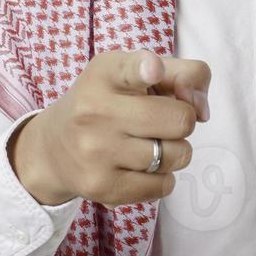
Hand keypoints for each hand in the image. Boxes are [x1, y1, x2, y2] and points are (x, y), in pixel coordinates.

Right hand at [9, 49, 211, 207]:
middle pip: (181, 119)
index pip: (130, 68)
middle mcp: (95, 111)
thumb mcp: (134, 73)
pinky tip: (141, 167)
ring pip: (177, 155)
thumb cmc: (108, 103)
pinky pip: (164, 186)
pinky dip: (163, 177)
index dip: (146, 69)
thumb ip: (181, 75)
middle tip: (161, 121)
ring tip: (149, 143)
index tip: (153, 70)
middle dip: (182, 120)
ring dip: (175, 151)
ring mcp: (97, 151)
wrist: (53, 148)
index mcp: (105, 74)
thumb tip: (203, 110)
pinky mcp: (102, 186)